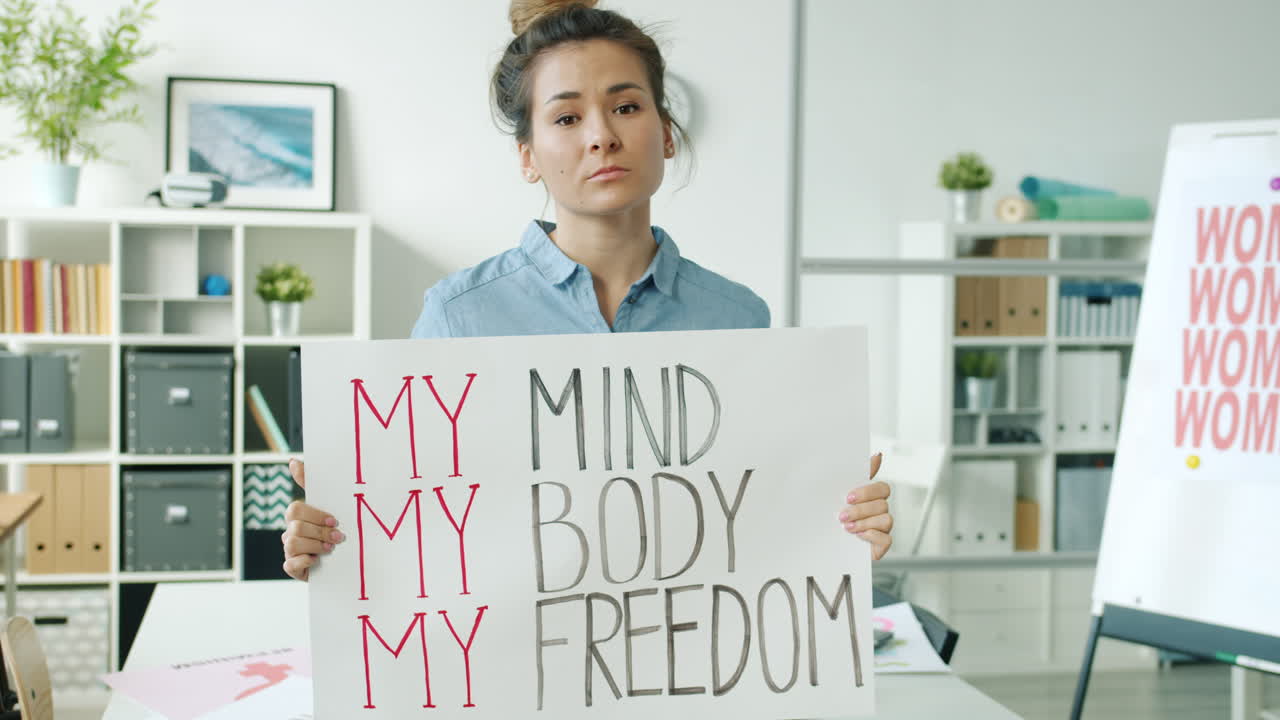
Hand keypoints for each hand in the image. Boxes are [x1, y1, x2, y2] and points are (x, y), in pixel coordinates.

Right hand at [281, 458, 344, 580]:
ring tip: (330, 549)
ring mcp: (289, 550)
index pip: (296, 508)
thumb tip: (292, 461)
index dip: (315, 514)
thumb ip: (310, 483)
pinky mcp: (292, 567)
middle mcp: (291, 531)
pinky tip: (317, 561)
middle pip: (296, 526)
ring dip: (316, 547)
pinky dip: (305, 562)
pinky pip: (289, 564)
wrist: (343, 560)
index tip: (334, 520)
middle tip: (338, 538)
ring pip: (292, 544)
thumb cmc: (333, 530)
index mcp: (298, 516)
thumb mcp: (329, 506)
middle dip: (320, 532)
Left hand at [838, 452, 892, 560]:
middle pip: (882, 504)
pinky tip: (858, 536)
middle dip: (861, 509)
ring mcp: (882, 528)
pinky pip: (886, 539)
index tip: (848, 496)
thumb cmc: (832, 518)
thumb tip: (877, 455)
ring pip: (886, 520)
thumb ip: (856, 475)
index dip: (868, 491)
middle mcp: (880, 512)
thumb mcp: (838, 495)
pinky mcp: (882, 545)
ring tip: (847, 527)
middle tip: (842, 515)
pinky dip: (871, 536)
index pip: (882, 488)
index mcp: (871, 498)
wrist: (824, 547)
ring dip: (864, 522)